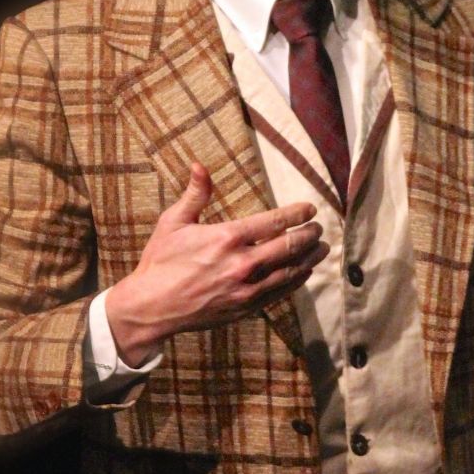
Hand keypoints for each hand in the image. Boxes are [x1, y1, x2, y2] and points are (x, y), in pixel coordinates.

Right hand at [106, 163, 328, 364]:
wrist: (151, 307)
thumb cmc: (160, 261)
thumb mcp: (173, 222)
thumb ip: (195, 194)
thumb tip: (200, 165)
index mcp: (227, 238)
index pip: (275, 221)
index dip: (297, 214)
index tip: (310, 209)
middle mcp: (243, 264)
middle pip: (289, 246)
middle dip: (309, 235)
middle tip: (319, 228)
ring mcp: (247, 289)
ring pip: (291, 271)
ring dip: (310, 258)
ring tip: (322, 248)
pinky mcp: (246, 308)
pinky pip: (280, 292)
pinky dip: (296, 280)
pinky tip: (304, 272)